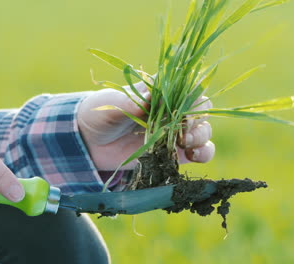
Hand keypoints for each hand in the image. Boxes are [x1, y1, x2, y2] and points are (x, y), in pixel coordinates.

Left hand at [78, 82, 214, 169]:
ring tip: (185, 142)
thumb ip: (129, 101)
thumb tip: (148, 98)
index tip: (182, 106)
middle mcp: (172, 110)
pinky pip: (199, 152)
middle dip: (197, 119)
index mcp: (159, 92)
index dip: (191, 95)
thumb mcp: (109, 104)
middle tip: (184, 131)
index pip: (186, 87)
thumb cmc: (99, 114)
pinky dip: (203, 153)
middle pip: (200, 109)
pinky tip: (193, 155)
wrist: (90, 142)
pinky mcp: (174, 153)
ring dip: (201, 136)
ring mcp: (175, 132)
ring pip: (204, 130)